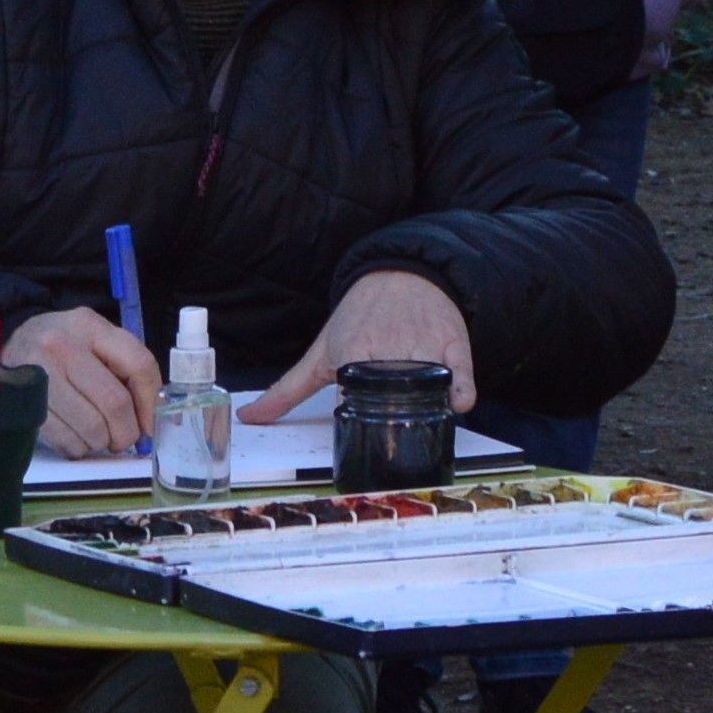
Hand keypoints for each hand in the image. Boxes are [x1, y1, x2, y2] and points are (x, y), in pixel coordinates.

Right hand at [2, 307, 161, 458]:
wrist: (7, 345)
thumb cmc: (62, 347)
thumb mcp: (94, 340)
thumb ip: (125, 369)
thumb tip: (150, 422)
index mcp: (89, 327)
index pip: (138, 364)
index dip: (150, 402)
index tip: (149, 425)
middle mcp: (62, 346)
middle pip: (114, 402)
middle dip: (125, 431)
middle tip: (122, 438)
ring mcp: (39, 375)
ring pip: (91, 427)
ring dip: (101, 442)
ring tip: (96, 436)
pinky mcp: (22, 404)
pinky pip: (65, 440)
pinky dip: (78, 448)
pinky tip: (75, 438)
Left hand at [247, 270, 473, 424]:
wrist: (398, 274)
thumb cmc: (356, 317)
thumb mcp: (320, 352)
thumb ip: (286, 391)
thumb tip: (250, 417)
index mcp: (352, 355)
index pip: (354, 404)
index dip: (355, 423)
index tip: (356, 438)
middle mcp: (389, 351)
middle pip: (394, 402)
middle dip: (391, 419)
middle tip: (389, 431)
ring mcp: (423, 347)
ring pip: (428, 391)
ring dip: (426, 408)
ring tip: (418, 417)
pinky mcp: (452, 342)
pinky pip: (462, 375)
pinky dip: (462, 392)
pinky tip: (457, 405)